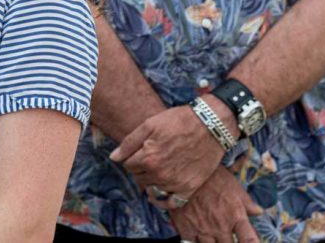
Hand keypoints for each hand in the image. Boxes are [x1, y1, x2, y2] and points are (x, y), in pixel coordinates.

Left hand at [109, 105, 223, 204]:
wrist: (211, 126)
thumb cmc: (179, 121)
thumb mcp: (150, 124)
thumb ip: (129, 143)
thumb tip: (114, 158)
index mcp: (148, 158)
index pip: (128, 165)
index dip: (132, 157)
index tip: (140, 151)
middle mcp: (160, 174)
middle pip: (139, 177)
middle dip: (141, 168)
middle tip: (151, 157)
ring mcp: (175, 184)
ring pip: (152, 188)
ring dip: (152, 180)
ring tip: (159, 168)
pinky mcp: (189, 189)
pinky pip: (170, 203)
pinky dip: (163, 200)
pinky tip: (160, 192)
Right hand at [169, 167, 261, 242]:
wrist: (185, 171)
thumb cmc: (213, 177)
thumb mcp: (234, 186)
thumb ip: (247, 203)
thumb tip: (259, 212)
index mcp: (235, 217)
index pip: (250, 240)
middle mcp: (221, 227)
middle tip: (225, 237)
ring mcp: (203, 230)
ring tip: (213, 237)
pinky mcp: (186, 229)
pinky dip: (196, 242)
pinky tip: (198, 237)